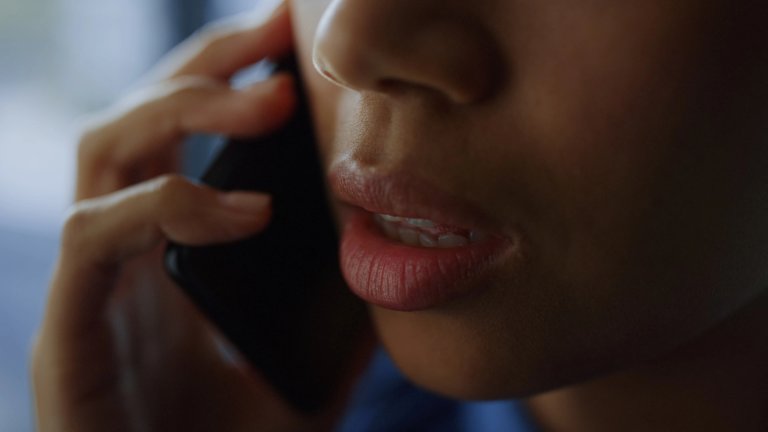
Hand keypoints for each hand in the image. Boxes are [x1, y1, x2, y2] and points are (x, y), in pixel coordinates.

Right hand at [31, 4, 341, 430]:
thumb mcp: (302, 375)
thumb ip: (339, 323)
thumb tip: (395, 270)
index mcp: (170, 255)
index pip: (177, 137)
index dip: (222, 78)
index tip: (287, 43)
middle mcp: (124, 255)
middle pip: (138, 117)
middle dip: (204, 66)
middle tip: (276, 32)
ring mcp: (91, 287)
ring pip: (105, 150)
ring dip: (185, 107)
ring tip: (271, 101)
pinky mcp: (68, 332)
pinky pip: (95, 236)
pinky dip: (169, 205)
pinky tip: (245, 213)